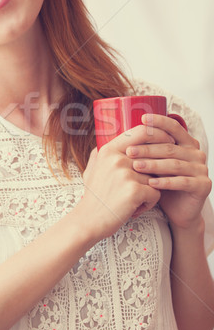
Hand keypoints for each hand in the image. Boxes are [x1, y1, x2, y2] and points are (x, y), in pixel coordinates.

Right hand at [82, 124, 174, 240]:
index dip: (159, 134)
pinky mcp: (135, 190)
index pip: (140, 131)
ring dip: (149, 190)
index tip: (168, 141)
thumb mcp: (92, 168)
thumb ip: (102, 153)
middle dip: (156, 171)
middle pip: (153, 156)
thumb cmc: (94, 197)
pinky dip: (149, 203)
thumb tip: (112, 139)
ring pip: (155, 177)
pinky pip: (156, 193)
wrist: (88, 221)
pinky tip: (135, 208)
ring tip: (134, 199)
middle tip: (150, 182)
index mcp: (108, 150)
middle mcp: (117, 159)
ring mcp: (126, 174)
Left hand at [126, 114, 211, 231]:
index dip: (159, 122)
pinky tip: (151, 183)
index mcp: (186, 143)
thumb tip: (126, 134)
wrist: (177, 210)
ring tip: (136, 166)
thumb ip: (148, 149)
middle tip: (129, 151)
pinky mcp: (203, 185)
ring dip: (153, 165)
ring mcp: (201, 169)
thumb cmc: (163, 183)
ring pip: (175, 164)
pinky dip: (165, 182)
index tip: (142, 118)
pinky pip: (182, 181)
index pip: (173, 127)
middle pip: (169, 147)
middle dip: (147, 148)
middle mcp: (196, 153)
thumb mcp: (155, 163)